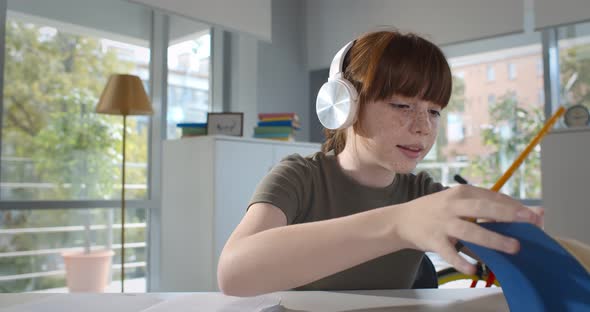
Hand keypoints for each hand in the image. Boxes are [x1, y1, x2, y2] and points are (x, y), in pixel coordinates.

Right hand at [392, 185, 541, 274]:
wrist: (402, 220)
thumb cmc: (436, 210)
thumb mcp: (456, 201)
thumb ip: (483, 205)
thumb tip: (518, 212)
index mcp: (461, 192)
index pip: (492, 197)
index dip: (514, 206)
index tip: (534, 215)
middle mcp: (452, 205)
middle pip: (483, 208)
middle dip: (508, 214)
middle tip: (531, 221)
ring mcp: (443, 223)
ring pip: (470, 231)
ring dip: (494, 239)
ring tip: (514, 247)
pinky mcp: (434, 240)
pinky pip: (450, 253)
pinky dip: (462, 261)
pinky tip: (474, 269)